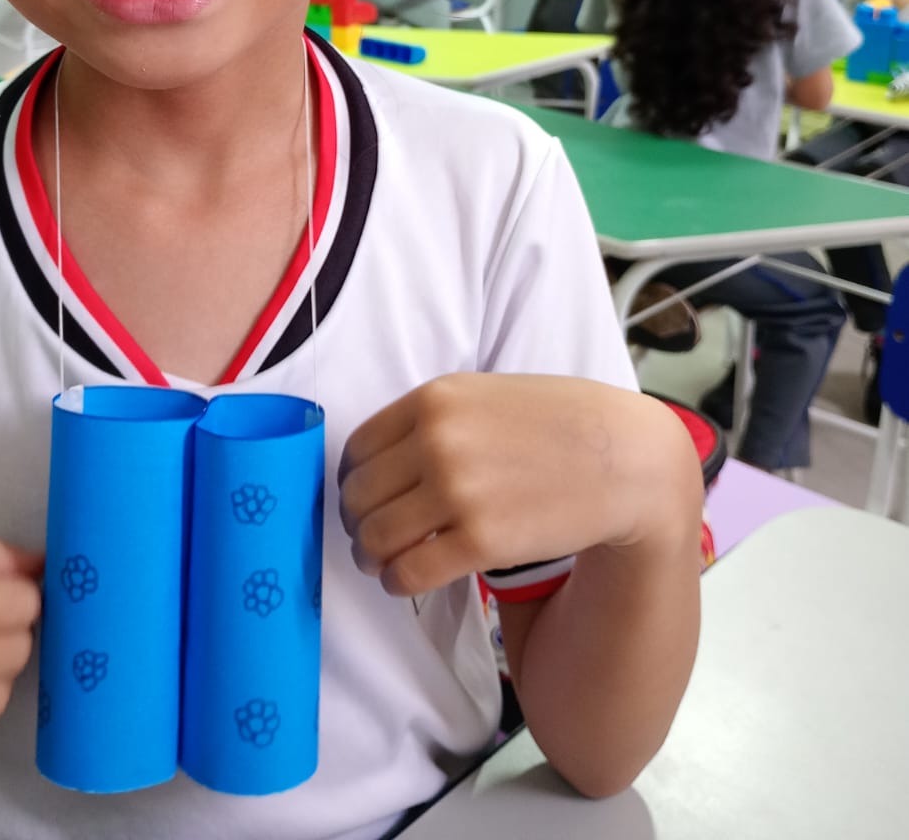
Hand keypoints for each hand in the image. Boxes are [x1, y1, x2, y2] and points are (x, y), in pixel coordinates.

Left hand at [339, 374, 697, 598]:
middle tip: (366, 536)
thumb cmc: (559, 422)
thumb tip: (383, 458)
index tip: (359, 498)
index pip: (357, 448)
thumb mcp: (487, 394)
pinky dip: (396, 581)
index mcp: (434, 399)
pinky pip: (410, 571)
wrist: (625, 458)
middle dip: (356, 522)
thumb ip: (435, 417)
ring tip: (380, 563)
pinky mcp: (482, 540)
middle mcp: (438, 441)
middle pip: (359, 495)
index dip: (350, 481)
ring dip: (370, 556)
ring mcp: (459, 491)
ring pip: (376, 537)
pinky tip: (403, 580)